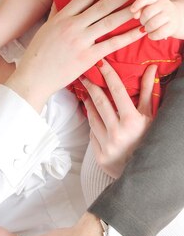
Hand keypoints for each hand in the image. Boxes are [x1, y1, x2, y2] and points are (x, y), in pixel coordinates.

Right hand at [6, 0, 146, 112]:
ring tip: (143, 5)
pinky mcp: (87, 57)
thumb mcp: (46, 28)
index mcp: (62, 17)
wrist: (33, 77)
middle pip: (101, 6)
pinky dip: (128, 37)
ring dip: (128, 12)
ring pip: (109, 22)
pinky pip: (112, 44)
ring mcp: (80, 41)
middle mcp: (72, 26)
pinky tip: (140, 30)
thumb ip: (56, 13)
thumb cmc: (38, 53)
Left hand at [80, 60, 155, 177]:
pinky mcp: (100, 156)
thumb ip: (148, 91)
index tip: (99, 63)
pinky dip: (93, 124)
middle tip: (84, 75)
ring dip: (88, 103)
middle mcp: (118, 133)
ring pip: (92, 117)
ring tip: (86, 93)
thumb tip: (151, 67)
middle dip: (91, 86)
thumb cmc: (150, 138)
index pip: (117, 91)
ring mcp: (107, 145)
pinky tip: (93, 116)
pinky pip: (92, 134)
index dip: (108, 74)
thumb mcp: (151, 116)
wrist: (146, 172)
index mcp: (133, 121)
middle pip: (99, 102)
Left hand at [130, 0, 183, 39]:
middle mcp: (164, 4)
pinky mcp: (173, 26)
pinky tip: (151, 35)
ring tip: (148, 29)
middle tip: (144, 23)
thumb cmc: (157, 12)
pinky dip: (152, 36)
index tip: (132, 11)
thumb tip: (135, 15)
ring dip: (147, 29)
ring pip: (153, 24)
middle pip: (147, 13)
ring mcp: (170, 15)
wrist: (177, 17)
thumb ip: (139, 8)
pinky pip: (159, 33)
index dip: (138, 3)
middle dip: (142, 20)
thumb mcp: (149, 7)